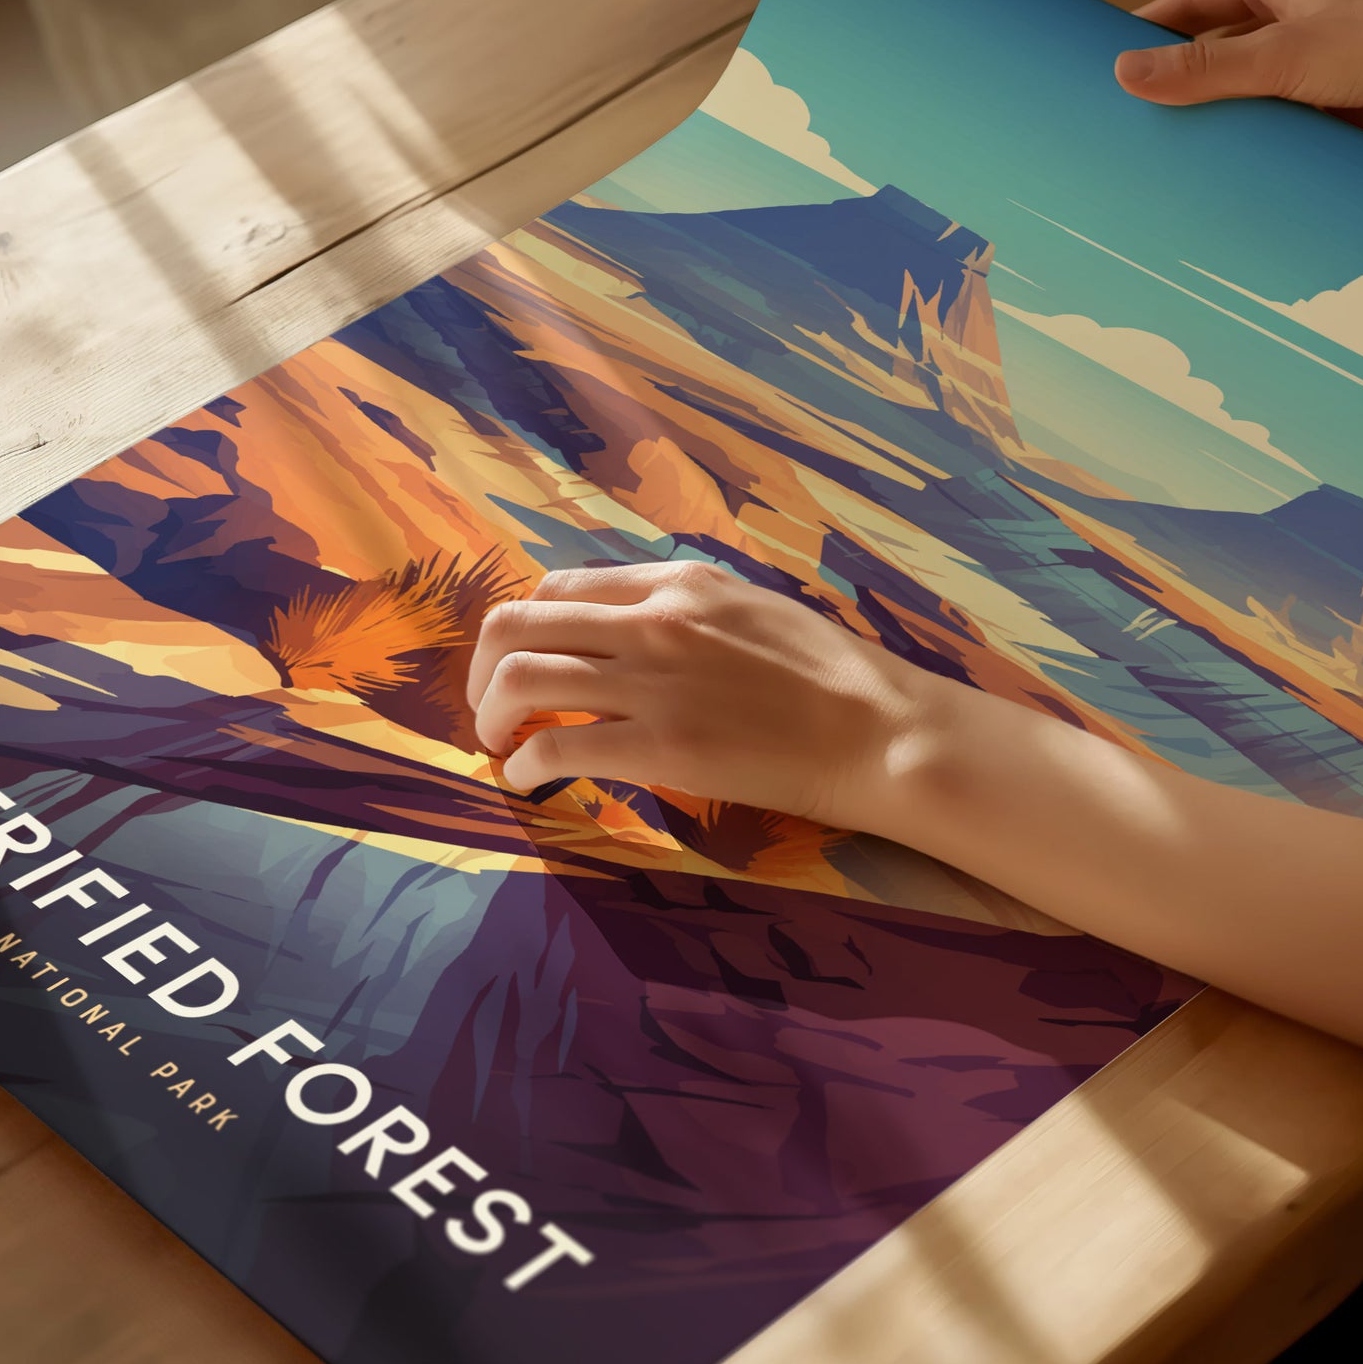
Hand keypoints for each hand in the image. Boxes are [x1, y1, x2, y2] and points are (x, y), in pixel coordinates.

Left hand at [465, 561, 934, 824]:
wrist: (878, 730)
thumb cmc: (830, 676)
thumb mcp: (751, 607)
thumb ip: (686, 609)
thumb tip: (632, 627)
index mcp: (676, 583)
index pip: (559, 586)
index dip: (524, 627)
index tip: (522, 662)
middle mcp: (652, 620)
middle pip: (517, 624)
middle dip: (483, 669)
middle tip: (490, 708)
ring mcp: (652, 681)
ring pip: (521, 678)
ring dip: (491, 717)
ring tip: (500, 746)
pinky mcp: (659, 745)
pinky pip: (555, 744)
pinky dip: (524, 764)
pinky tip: (529, 780)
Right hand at [1114, 0, 1362, 140]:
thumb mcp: (1282, 55)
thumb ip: (1204, 68)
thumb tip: (1124, 73)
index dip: (1152, 22)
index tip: (1110, 51)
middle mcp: (1299, 17)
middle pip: (1221, 44)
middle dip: (1181, 73)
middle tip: (1132, 109)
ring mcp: (1321, 61)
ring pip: (1252, 87)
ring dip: (1221, 112)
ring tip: (1171, 148)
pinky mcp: (1341, 102)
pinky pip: (1284, 120)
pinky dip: (1258, 140)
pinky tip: (1232, 168)